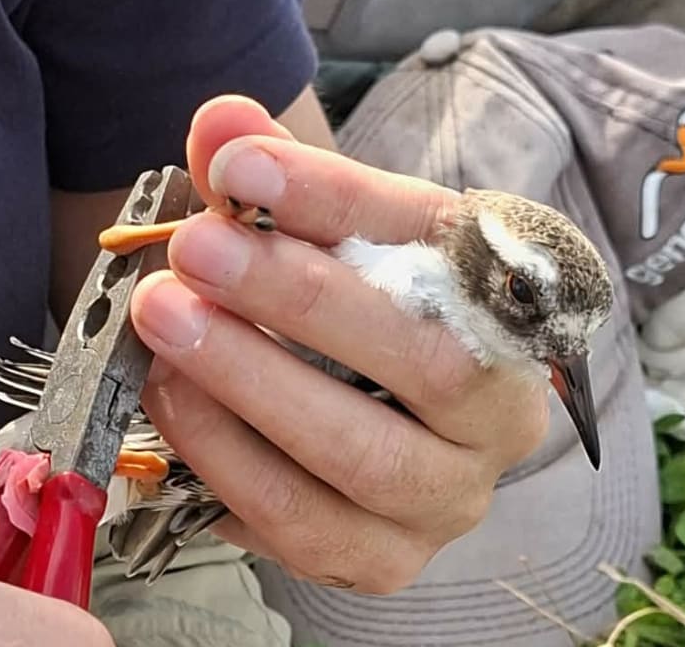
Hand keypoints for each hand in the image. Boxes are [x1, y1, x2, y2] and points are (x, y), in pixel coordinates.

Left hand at [129, 96, 550, 593]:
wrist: (382, 412)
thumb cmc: (370, 309)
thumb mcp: (341, 237)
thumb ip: (288, 183)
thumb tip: (223, 126)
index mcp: (517, 313)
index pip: (450, 247)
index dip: (342, 203)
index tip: (242, 165)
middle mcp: (504, 413)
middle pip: (429, 363)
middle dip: (299, 301)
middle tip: (196, 250)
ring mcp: (452, 497)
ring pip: (365, 458)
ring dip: (251, 388)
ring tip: (167, 328)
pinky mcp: (388, 558)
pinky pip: (308, 528)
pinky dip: (229, 463)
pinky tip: (176, 403)